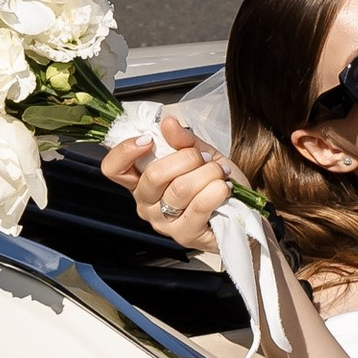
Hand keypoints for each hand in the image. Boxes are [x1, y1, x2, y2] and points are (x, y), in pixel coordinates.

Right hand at [109, 111, 237, 256]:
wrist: (243, 209)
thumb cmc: (216, 181)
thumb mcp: (200, 153)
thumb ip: (183, 140)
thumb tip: (168, 122)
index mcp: (141, 180)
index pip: (114, 168)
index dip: (125, 151)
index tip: (150, 139)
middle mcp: (146, 203)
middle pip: (153, 175)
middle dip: (187, 158)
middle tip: (204, 158)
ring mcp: (163, 222)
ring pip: (180, 188)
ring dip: (207, 173)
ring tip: (220, 173)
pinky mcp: (185, 235)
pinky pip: (199, 206)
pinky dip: (216, 190)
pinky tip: (224, 188)